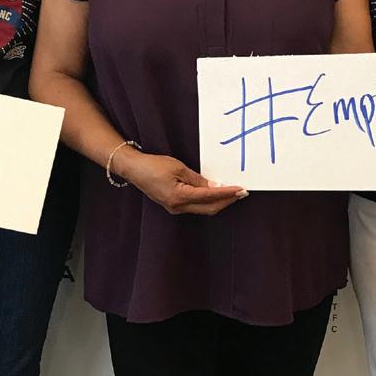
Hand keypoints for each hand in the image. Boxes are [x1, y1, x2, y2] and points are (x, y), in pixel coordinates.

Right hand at [119, 151, 246, 215]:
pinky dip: (208, 202)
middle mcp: (178, 207)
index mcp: (179, 196)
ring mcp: (175, 208)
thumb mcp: (179, 168)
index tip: (241, 190)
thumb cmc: (153, 165)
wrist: (134, 169)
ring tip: (232, 194)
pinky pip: (196, 207)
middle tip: (242, 193)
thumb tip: (216, 186)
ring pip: (204, 209)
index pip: (210, 196)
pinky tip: (215, 195)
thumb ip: (198, 180)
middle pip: (210, 208)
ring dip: (219, 202)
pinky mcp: (174, 206)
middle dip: (227, 201)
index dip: (227, 193)